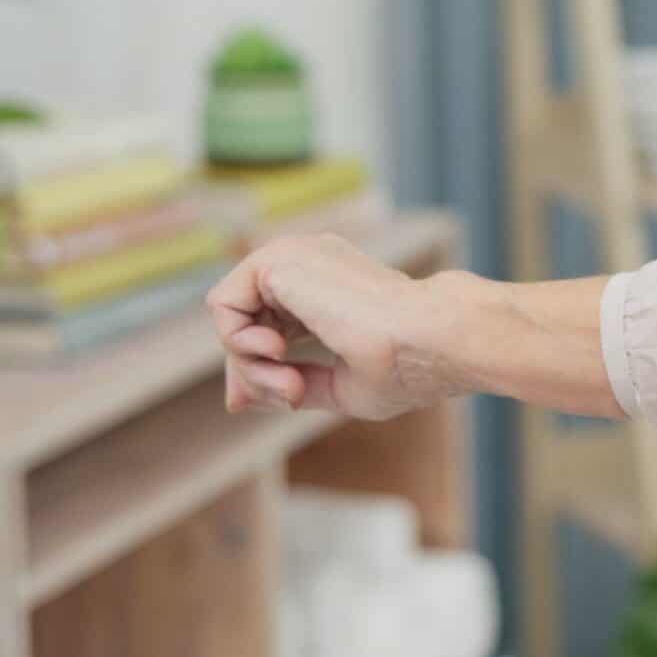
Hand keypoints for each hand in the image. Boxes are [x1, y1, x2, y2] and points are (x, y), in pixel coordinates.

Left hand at [207, 233, 477, 419]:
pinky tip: (277, 351)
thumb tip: (236, 400)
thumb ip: (288, 383)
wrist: (433, 338)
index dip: (262, 367)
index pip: (269, 322)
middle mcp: (309, 264)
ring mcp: (294, 256)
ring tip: (291, 383)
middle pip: (246, 321)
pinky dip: (238, 340)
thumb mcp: (338, 385)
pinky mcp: (278, 259)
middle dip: (255, 371)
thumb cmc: (406, 365)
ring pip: (233, 315)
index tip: (289, 397)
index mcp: (329, 287)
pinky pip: (222, 304)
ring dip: (250, 363)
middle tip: (291, 395)